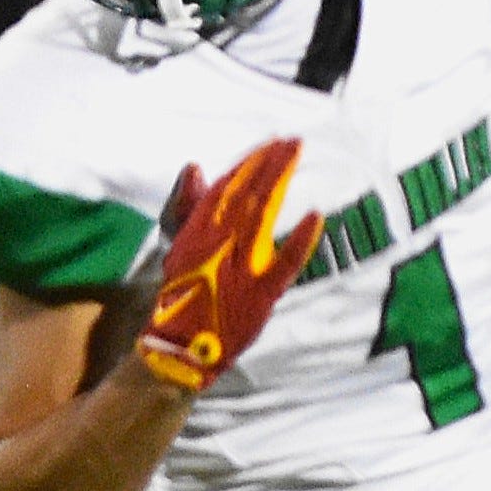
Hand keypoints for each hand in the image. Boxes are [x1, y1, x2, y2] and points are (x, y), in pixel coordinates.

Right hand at [134, 139, 321, 393]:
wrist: (180, 348)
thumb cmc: (182, 298)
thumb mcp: (178, 248)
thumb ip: (185, 208)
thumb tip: (193, 166)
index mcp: (196, 235)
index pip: (225, 190)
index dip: (248, 165)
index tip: (269, 145)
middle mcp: (217, 246)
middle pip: (247, 196)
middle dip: (269, 165)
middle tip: (292, 141)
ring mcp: (240, 269)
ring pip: (262, 216)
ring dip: (279, 183)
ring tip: (295, 157)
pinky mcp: (261, 294)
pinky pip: (284, 264)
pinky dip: (299, 240)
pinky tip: (313, 216)